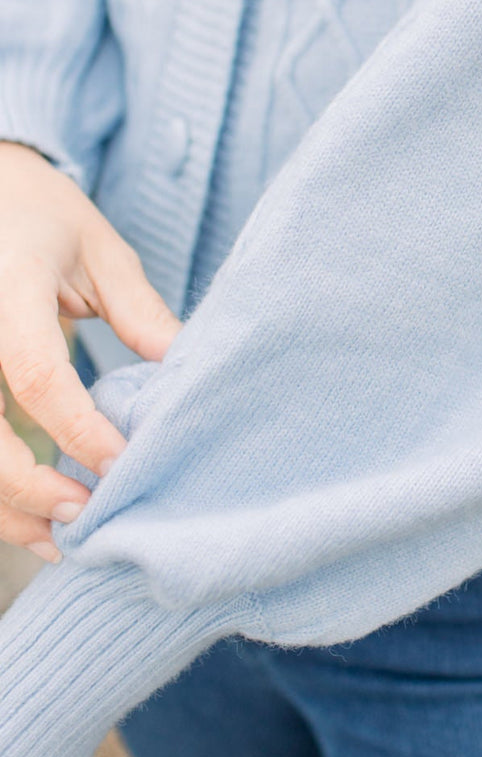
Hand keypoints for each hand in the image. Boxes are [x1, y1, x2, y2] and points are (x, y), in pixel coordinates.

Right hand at [0, 143, 179, 559]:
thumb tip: (188, 383)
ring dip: (3, 506)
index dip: (78, 430)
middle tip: (89, 517)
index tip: (122, 466)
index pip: (35, 373)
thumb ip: (140, 314)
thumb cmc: (42, 216)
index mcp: (8, 286)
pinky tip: (28, 515)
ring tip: (58, 540)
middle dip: (30, 487)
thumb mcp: (99, 250)